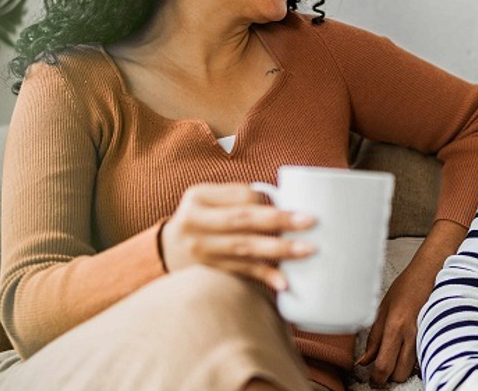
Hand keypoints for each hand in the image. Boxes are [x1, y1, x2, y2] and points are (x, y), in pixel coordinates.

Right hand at [160, 183, 316, 289]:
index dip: (269, 201)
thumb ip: (239, 200)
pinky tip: (284, 282)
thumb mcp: (210, 202)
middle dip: (278, 220)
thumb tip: (289, 202)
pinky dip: (264, 276)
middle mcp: (194, 221)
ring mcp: (199, 249)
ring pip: (243, 247)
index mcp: (198, 196)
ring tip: (306, 250)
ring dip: (278, 249)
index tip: (294, 207)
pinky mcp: (206, 271)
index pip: (241, 194)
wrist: (167, 252)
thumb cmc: (204, 222)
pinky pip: (241, 272)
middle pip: (242, 219)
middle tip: (310, 221)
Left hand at [357, 220, 467, 386]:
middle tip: (384, 369)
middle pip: (399, 374)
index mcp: (394, 326)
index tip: (373, 380)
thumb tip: (365, 361)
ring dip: (403, 369)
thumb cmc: (407, 286)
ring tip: (397, 358)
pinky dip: (417, 361)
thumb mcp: (382, 308)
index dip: (377, 379)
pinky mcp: (436, 336)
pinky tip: (411, 351)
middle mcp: (411, 334)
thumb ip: (374, 338)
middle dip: (389, 376)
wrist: (432, 271)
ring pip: (412, 370)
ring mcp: (426, 336)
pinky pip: (425, 359)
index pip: (383, 365)